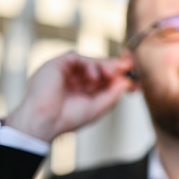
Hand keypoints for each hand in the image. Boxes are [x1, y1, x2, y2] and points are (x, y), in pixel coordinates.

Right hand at [4, 51, 135, 141]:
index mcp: (85, 90)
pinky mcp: (57, 64)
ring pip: (90, 60)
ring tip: (110, 73)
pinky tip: (93, 76)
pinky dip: (89, 64)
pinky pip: (77, 57)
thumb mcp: (99, 106)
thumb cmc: (69, 117)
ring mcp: (66, 71)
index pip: (105, 77)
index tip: (132, 70)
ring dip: (104, 65)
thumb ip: (113, 93)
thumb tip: (128, 81)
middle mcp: (76, 79)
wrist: (46, 120)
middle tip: (128, 66)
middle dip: (115, 66)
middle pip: (99, 66)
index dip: (119, 72)